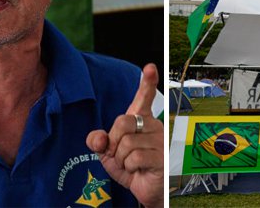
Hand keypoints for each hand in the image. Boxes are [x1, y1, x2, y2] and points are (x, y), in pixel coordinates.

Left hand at [86, 64, 163, 207]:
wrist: (146, 190)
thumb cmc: (131, 169)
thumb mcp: (109, 154)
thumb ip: (99, 141)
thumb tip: (98, 138)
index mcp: (141, 121)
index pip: (144, 98)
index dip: (147, 82)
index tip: (149, 68)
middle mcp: (153, 126)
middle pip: (123, 122)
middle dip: (113, 142)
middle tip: (118, 155)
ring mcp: (160, 141)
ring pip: (127, 143)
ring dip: (121, 159)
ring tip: (131, 165)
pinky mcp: (162, 157)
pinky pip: (134, 157)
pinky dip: (129, 167)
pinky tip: (139, 170)